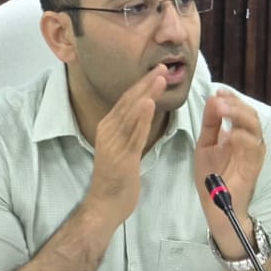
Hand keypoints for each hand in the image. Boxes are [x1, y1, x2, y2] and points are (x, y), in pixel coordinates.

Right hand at [83, 66, 168, 225]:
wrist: (106, 203)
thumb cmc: (117, 177)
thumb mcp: (122, 147)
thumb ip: (130, 129)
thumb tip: (145, 112)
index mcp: (108, 127)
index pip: (127, 100)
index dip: (143, 83)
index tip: (159, 70)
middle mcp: (108, 131)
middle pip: (130, 101)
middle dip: (147, 83)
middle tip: (164, 67)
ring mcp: (114, 144)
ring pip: (132, 114)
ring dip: (147, 94)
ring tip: (160, 78)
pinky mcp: (122, 157)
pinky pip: (134, 134)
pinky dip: (142, 118)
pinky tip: (150, 104)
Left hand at [194, 89, 266, 255]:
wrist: (215, 206)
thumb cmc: (212, 176)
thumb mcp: (205, 145)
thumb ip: (210, 124)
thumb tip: (213, 99)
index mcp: (238, 134)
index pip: (240, 110)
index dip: (231, 99)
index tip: (217, 91)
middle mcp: (248, 141)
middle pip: (250, 115)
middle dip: (235, 104)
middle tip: (219, 99)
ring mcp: (252, 153)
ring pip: (254, 127)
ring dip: (239, 116)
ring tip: (222, 109)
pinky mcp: (253, 166)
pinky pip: (254, 148)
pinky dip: (243, 137)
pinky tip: (229, 133)